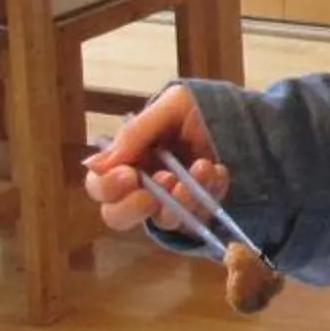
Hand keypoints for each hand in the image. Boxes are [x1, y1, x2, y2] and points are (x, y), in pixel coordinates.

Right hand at [83, 83, 235, 235]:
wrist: (235, 114)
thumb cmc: (192, 109)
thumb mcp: (167, 109)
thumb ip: (134, 135)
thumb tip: (94, 164)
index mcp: (125, 161)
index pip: (100, 187)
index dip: (108, 187)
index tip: (128, 175)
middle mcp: (141, 187)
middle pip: (118, 216)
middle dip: (133, 208)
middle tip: (154, 193)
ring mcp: (171, 203)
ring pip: (163, 221)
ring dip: (181, 199)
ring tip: (200, 168)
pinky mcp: (199, 210)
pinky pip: (200, 218)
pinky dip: (210, 195)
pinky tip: (217, 169)